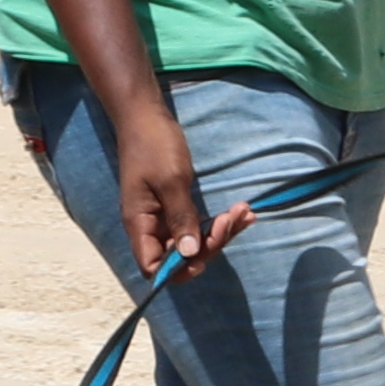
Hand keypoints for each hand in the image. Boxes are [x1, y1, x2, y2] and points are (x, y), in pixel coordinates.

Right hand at [110, 99, 249, 288]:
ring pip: (194, 240)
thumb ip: (181, 218)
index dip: (177, 270)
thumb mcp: (171, 180)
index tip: (203, 256)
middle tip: (233, 218)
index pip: (153, 266)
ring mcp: (164, 216)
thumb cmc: (154, 145)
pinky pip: (199, 223)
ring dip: (220, 231)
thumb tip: (189, 254)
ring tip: (244, 212)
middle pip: (180, 256)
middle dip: (210, 244)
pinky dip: (219, 221)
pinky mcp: (176, 205)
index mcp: (140, 224)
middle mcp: (151, 226)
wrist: (146, 115)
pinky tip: (241, 211)